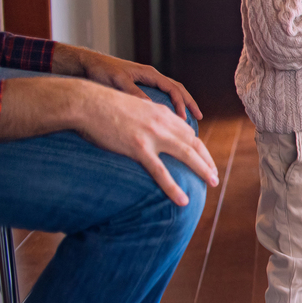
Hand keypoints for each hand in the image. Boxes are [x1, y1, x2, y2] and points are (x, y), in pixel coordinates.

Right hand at [0, 77, 218, 205]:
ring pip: (186, 155)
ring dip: (203, 170)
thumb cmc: (103, 106)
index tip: (204, 159)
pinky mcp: (138, 147)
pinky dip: (173, 187)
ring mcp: (152, 135)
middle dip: (207, 161)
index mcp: (161, 113)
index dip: (199, 147)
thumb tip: (150, 130)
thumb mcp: (133, 107)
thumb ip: (147, 117)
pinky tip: (182, 200)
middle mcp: (162, 122)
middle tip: (215, 175)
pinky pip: (160, 172)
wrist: (86, 102)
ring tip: (213, 183)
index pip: (188, 133)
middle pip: (193, 144)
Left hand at [52, 44, 201, 120]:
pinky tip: (166, 116)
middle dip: (189, 103)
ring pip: (170, 91)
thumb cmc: (101, 71)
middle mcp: (151, 76)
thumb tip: (151, 108)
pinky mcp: (139, 85)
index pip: (173, 88)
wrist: (88, 63)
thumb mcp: (118, 83)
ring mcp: (146, 80)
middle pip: (177, 89)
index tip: (184, 118)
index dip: (181, 103)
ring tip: (187, 119)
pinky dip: (168, 104)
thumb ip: (134, 93)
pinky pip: (160, 95)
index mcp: (149, 74)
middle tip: (199, 117)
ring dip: (180, 103)